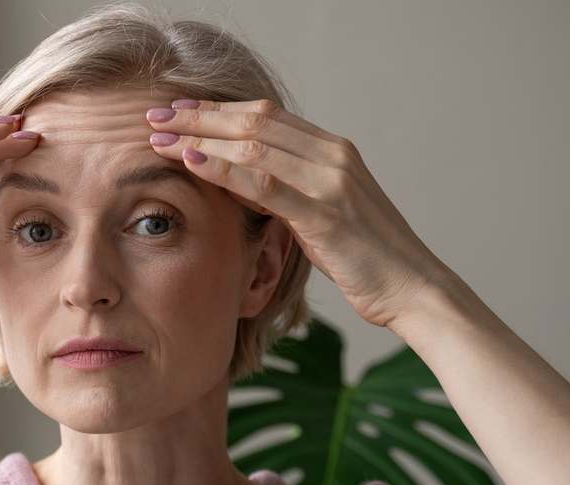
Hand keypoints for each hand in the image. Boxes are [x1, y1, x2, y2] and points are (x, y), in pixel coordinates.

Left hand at [147, 100, 450, 330]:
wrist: (414, 289)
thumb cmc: (368, 258)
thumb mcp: (327, 214)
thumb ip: (294, 192)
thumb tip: (251, 186)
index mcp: (334, 152)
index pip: (266, 117)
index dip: (219, 110)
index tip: (179, 110)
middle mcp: (333, 157)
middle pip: (253, 123)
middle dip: (199, 116)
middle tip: (155, 115)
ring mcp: (331, 184)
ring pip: (254, 147)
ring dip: (200, 138)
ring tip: (159, 137)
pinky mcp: (326, 216)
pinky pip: (265, 186)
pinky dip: (224, 170)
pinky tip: (191, 162)